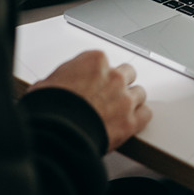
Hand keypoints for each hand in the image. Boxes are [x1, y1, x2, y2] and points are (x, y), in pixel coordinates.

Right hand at [28, 51, 150, 151]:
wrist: (58, 133)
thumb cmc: (50, 109)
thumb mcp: (47, 84)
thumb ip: (63, 79)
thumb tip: (59, 85)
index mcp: (94, 61)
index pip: (104, 61)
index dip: (98, 74)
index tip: (93, 81)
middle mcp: (113, 77)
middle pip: (127, 73)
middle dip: (119, 83)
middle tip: (109, 94)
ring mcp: (125, 98)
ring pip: (139, 93)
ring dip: (131, 100)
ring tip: (120, 110)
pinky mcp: (131, 121)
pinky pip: (146, 114)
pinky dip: (140, 117)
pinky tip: (132, 121)